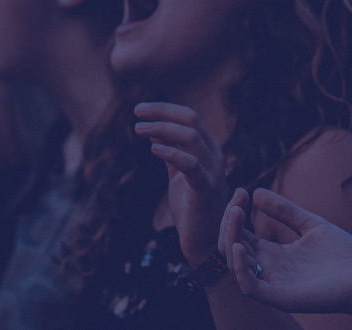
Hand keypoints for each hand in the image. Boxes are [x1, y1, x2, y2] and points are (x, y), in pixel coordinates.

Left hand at [135, 102, 229, 261]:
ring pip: (191, 137)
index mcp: (209, 150)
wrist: (204, 244)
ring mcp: (213, 173)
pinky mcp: (206, 191)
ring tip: (138, 130)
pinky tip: (152, 149)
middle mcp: (215, 156)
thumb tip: (153, 130)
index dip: (164, 109)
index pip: (190, 117)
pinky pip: (191, 165)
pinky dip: (171, 153)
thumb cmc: (191, 208)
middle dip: (162, 112)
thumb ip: (171, 153)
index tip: (139, 109)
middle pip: (191, 120)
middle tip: (136, 112)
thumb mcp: (177, 175)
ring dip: (162, 129)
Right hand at [223, 188, 351, 315]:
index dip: (235, 214)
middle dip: (228, 223)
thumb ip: (285, 212)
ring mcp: (274, 284)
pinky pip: (251, 287)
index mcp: (274, 254)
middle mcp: (269, 269)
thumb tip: (256, 192)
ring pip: (236, 266)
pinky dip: (241, 268)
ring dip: (230, 239)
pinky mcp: (282, 298)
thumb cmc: (344, 254)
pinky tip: (241, 246)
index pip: (241, 235)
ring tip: (235, 214)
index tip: (240, 190)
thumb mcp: (311, 225)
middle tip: (236, 201)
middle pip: (233, 248)